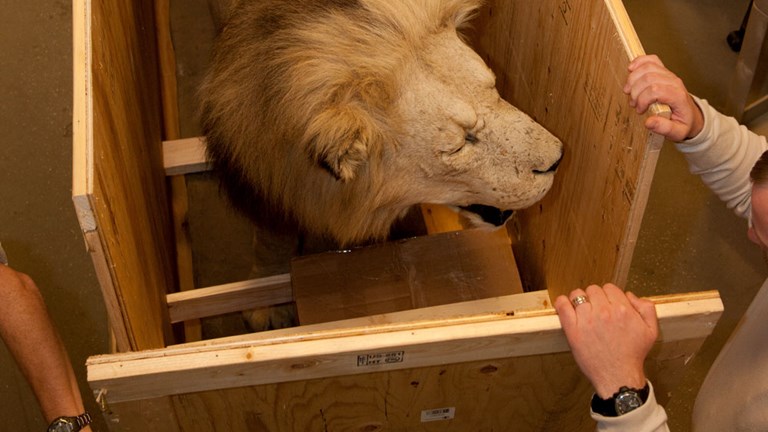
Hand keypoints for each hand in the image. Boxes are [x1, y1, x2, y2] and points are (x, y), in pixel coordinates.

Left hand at [554, 283, 658, 397]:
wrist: (618, 376)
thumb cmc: (632, 355)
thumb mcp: (650, 330)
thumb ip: (646, 308)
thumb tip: (630, 295)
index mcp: (623, 310)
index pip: (610, 288)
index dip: (609, 295)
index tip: (607, 304)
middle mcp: (604, 312)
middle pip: (594, 290)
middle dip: (595, 297)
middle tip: (596, 309)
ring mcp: (587, 320)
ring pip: (578, 295)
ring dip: (579, 300)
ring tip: (582, 310)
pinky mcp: (573, 329)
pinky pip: (562, 306)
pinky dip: (562, 303)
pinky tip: (566, 306)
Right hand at [623, 54, 703, 141]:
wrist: (691, 115)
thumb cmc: (683, 123)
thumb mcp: (677, 132)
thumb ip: (664, 128)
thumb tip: (648, 122)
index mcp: (677, 96)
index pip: (655, 90)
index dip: (642, 99)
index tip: (640, 111)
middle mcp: (674, 82)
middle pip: (648, 77)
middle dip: (635, 91)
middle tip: (633, 103)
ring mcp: (668, 75)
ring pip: (647, 67)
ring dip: (633, 79)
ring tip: (629, 91)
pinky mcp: (663, 71)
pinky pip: (651, 60)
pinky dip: (639, 62)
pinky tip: (631, 69)